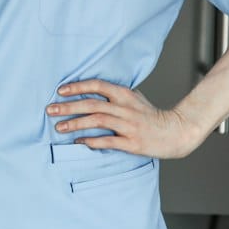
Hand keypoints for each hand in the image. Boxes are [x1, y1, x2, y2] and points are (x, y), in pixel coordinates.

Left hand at [47, 80, 205, 159]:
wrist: (178, 132)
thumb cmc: (152, 115)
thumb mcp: (134, 98)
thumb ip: (115, 94)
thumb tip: (90, 90)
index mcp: (125, 95)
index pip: (97, 86)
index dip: (77, 87)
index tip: (60, 91)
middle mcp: (125, 108)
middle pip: (92, 104)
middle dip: (68, 107)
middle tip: (50, 110)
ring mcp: (129, 125)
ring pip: (97, 121)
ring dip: (75, 124)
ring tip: (59, 127)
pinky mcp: (133, 142)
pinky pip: (108, 141)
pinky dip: (91, 141)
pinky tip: (79, 143)